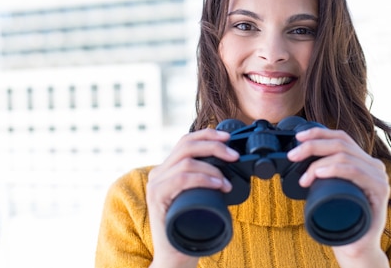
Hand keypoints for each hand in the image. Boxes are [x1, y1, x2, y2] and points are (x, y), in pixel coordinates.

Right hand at [146, 129, 239, 266]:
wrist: (175, 255)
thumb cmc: (191, 226)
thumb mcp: (200, 195)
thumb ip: (207, 179)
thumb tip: (231, 165)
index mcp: (167, 169)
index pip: (186, 141)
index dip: (208, 134)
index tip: (228, 137)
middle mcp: (158, 173)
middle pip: (186, 145)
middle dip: (214, 146)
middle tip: (234, 155)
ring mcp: (156, 184)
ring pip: (186, 161)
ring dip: (213, 168)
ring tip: (226, 182)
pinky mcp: (157, 198)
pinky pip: (181, 178)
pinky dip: (203, 178)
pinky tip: (217, 185)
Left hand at [287, 128, 390, 267]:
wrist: (356, 246)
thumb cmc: (342, 219)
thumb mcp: (329, 188)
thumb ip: (322, 172)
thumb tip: (297, 158)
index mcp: (363, 161)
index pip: (341, 137)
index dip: (319, 133)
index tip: (299, 137)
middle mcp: (373, 165)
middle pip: (340, 143)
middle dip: (312, 146)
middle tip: (292, 156)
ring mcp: (378, 177)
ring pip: (344, 156)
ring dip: (318, 163)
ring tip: (304, 178)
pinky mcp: (380, 190)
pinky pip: (355, 172)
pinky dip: (334, 169)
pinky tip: (319, 173)